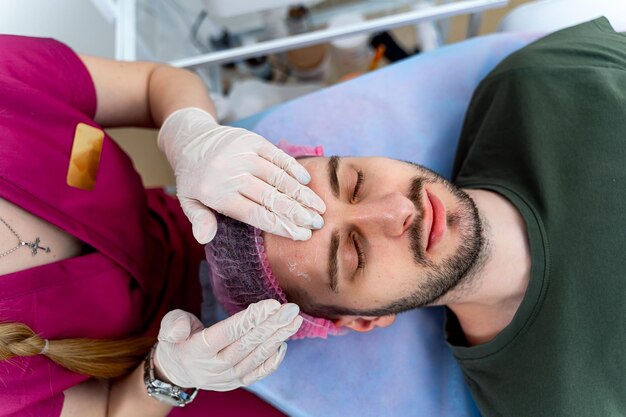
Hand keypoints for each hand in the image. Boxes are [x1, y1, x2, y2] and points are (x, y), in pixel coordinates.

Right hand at [153, 300, 302, 390]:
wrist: (177, 371)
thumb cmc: (177, 341)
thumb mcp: (168, 328)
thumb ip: (173, 324)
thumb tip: (181, 328)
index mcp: (198, 350)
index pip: (229, 332)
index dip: (251, 319)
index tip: (272, 304)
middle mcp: (215, 366)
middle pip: (248, 343)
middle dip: (272, 325)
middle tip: (291, 309)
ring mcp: (227, 377)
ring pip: (257, 357)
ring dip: (278, 338)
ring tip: (294, 321)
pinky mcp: (237, 382)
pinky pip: (258, 373)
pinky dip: (273, 360)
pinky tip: (284, 343)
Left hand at [157, 107, 325, 242]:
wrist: (190, 139)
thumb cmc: (194, 178)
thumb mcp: (188, 201)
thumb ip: (199, 219)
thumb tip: (204, 238)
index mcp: (217, 194)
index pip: (256, 215)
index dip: (283, 226)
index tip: (303, 235)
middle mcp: (232, 173)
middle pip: (271, 198)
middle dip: (298, 213)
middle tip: (318, 223)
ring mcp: (243, 154)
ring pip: (278, 177)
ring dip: (301, 193)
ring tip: (319, 207)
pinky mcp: (251, 140)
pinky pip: (276, 155)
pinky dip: (293, 168)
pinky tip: (307, 180)